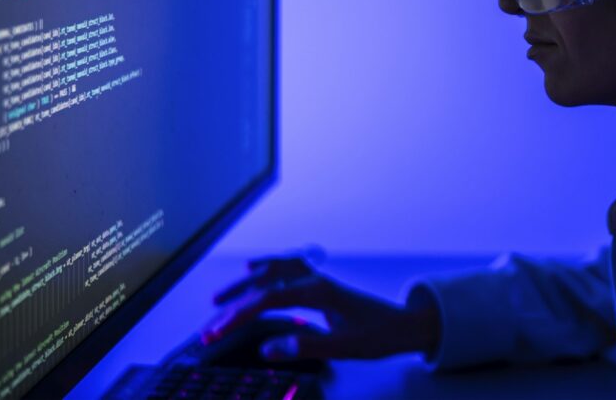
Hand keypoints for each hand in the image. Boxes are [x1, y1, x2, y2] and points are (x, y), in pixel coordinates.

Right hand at [206, 251, 439, 360]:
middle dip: (234, 305)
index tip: (217, 330)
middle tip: (210, 325)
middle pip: (264, 285)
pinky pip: (287, 266)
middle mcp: (314, 279)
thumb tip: (268, 349)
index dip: (238, 315)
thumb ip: (305, 347)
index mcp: (317, 292)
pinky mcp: (321, 284)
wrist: (405, 324)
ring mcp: (317, 278)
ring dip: (244, 284)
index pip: (267, 300)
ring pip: (273, 272)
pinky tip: (255, 267)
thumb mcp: (343, 348)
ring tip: (219, 298)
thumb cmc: (378, 335)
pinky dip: (267, 266)